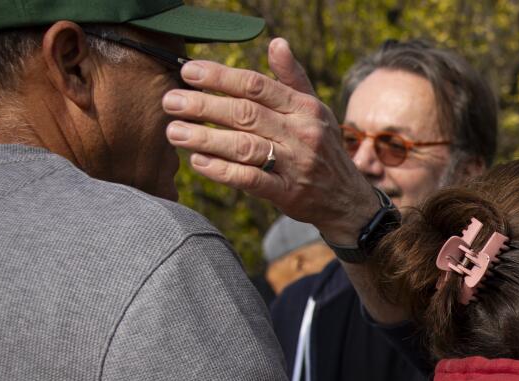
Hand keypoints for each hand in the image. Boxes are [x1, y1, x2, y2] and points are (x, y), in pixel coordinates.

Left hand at [162, 37, 376, 243]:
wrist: (348, 199)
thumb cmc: (323, 148)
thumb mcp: (315, 111)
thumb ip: (292, 78)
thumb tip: (276, 43)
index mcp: (304, 108)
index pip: (257, 86)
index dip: (221, 77)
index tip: (189, 72)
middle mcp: (300, 133)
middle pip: (245, 114)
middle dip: (203, 106)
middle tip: (170, 101)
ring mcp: (294, 164)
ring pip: (243, 146)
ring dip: (204, 138)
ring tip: (174, 132)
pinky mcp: (287, 193)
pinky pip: (250, 179)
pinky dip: (222, 171)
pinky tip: (198, 163)